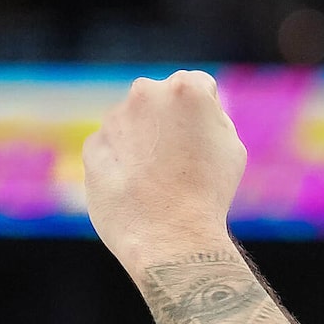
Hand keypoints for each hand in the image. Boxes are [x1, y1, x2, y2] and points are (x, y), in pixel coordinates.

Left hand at [83, 70, 249, 273]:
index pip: (198, 87)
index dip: (206, 116)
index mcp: (186, 88)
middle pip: (161, 99)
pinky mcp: (93, 146)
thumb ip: (210, 117)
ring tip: (159, 182)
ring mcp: (114, 119)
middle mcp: (146, 92)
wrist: (170, 236)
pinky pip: (111, 149)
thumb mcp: (231, 147)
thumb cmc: (208, 194)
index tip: (205, 143)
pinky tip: (138, 190)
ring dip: (143, 142)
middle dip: (168, 121)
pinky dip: (122, 164)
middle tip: (181, 161)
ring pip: (133, 124)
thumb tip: (194, 112)